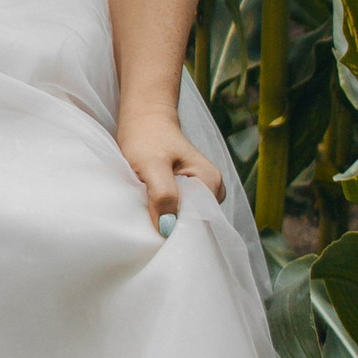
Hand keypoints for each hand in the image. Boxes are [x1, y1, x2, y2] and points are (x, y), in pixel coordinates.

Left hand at [118, 105, 226, 237]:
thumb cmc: (147, 137)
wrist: (144, 119)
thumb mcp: (151, 165)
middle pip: (195, 223)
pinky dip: (165, 215)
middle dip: (172, 229)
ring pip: (185, 219)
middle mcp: (213, 188)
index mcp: (210, 181)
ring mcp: (203, 191)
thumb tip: (168, 229)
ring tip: (147, 220)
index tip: (156, 238)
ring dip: (167, 222)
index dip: (178, 233)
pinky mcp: (190, 192)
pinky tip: (151, 213)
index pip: (200, 222)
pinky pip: (180, 212)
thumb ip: (163, 194)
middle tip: (146, 232)